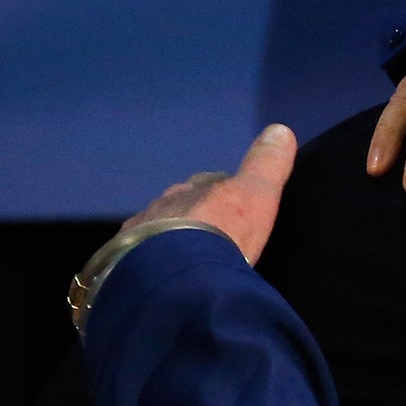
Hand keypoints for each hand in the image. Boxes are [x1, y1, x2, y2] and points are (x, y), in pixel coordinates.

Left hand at [122, 124, 295, 265]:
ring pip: (157, 229)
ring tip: (186, 260)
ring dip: (171, 239)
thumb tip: (280, 129)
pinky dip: (151, 262)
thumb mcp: (254, 196)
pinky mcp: (124, 262)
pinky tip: (162, 276)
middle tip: (211, 234)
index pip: (211, 182)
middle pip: (181, 204)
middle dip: (194, 214)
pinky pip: (138, 257)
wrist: (174, 276)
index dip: (224, 189)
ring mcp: (140, 233)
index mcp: (195, 189)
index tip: (235, 202)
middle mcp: (164, 205)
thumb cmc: (221, 234)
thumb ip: (266, 165)